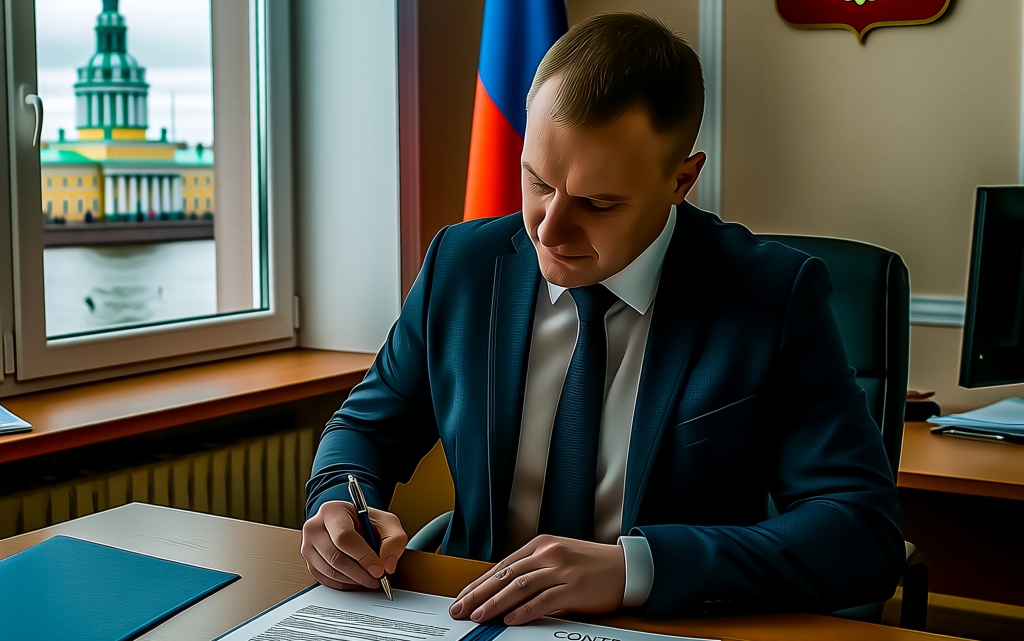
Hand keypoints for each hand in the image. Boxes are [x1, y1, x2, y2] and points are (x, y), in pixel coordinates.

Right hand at [300, 500, 407, 590]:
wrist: (351, 524)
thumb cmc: (367, 522)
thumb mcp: (387, 523)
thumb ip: (394, 540)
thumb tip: (388, 564)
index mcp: (332, 511)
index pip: (344, 537)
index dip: (363, 556)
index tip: (378, 569)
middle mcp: (314, 527)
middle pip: (335, 557)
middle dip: (360, 572)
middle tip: (376, 578)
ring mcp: (307, 545)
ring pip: (329, 571)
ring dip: (353, 580)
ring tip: (369, 579)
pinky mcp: (309, 562)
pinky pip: (325, 579)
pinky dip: (343, 584)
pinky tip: (357, 580)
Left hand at [449, 535, 625, 625]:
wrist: (626, 567)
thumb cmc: (592, 564)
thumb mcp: (559, 557)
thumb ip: (533, 567)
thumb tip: (503, 588)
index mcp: (541, 544)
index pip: (503, 566)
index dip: (480, 583)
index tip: (464, 596)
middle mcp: (549, 553)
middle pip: (506, 575)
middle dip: (479, 593)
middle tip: (461, 608)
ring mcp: (561, 569)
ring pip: (520, 586)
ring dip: (495, 603)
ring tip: (479, 616)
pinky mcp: (574, 587)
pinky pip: (543, 600)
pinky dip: (524, 611)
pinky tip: (510, 619)